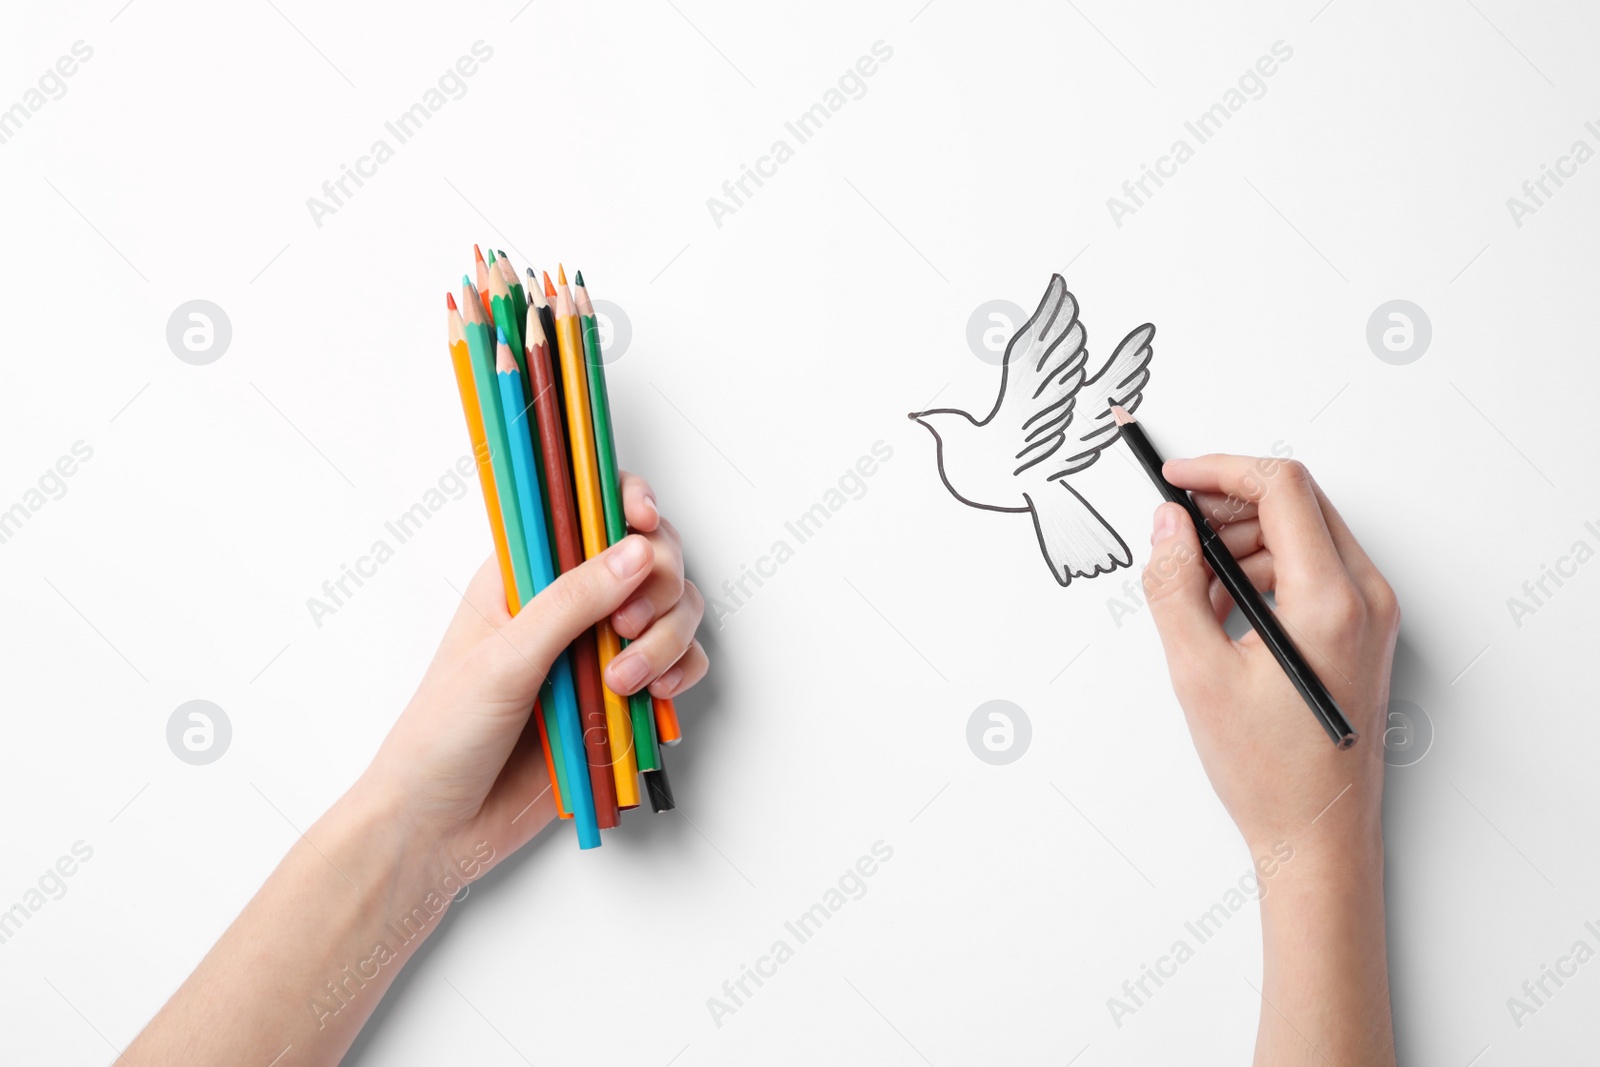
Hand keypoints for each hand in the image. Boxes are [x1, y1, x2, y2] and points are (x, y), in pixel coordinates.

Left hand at [361, 471, 706, 872]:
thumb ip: (573, 603)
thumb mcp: (503, 660)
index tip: (646, 523)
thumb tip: (637, 550)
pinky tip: (654, 700)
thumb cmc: (444, 735)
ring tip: (624, 684)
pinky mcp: (621, 699)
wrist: (440, 828)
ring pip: (672, 612)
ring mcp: (597, 650)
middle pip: (650, 557)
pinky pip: (677, 668)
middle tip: (626, 626)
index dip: (628, 503)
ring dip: (666, 641)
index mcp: (524, 573)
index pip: (587, 509)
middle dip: (657, 584)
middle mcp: (567, 603)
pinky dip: (679, 677)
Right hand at [1144, 454, 1399, 1065]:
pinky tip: (1222, 614)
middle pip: (1296, 503)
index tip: (1173, 479)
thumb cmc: (1270, 771)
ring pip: (1302, 534)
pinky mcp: (1362, 632)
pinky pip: (1311, 571)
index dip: (1220, 470)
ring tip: (1192, 589)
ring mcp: (1371, 615)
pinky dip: (1263, 573)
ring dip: (1241, 542)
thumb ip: (1175, 587)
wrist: (1318, 836)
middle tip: (1173, 531)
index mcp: (1331, 600)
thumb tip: (1168, 525)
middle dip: (1227, 505)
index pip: (1282, 488)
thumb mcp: (1198, 673)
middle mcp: (1365, 597)